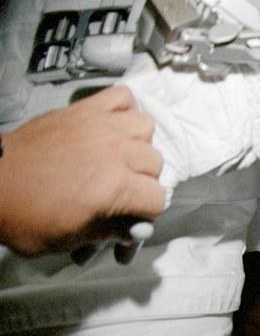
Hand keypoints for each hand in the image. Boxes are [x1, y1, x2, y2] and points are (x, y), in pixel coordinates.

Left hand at [0, 85, 164, 255]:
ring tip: (120, 154)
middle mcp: (114, 152)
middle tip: (122, 188)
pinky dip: (123, 108)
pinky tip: (112, 126)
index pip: (158, 199)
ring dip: (138, 143)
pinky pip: (121, 96)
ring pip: (146, 127)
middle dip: (143, 180)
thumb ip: (110, 232)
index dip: (145, 212)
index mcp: (115, 188)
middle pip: (156, 163)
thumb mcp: (70, 239)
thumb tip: (131, 229)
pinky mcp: (83, 110)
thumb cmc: (25, 215)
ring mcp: (99, 126)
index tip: (130, 216)